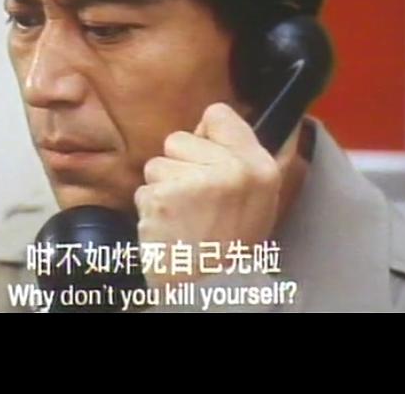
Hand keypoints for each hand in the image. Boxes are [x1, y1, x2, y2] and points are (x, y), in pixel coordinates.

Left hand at [134, 102, 282, 287]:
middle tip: (195, 202)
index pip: (217, 114)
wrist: (207, 290)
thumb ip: (240, 156)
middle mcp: (234, 170)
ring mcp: (197, 183)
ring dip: (162, 189)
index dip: (206, 138)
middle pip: (178, 138)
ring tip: (182, 217)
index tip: (208, 163)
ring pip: (156, 164)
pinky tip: (167, 229)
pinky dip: (150, 209)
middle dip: (178, 166)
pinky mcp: (164, 199)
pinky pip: (143, 189)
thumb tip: (213, 118)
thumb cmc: (228, 243)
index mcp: (261, 167)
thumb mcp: (257, 198)